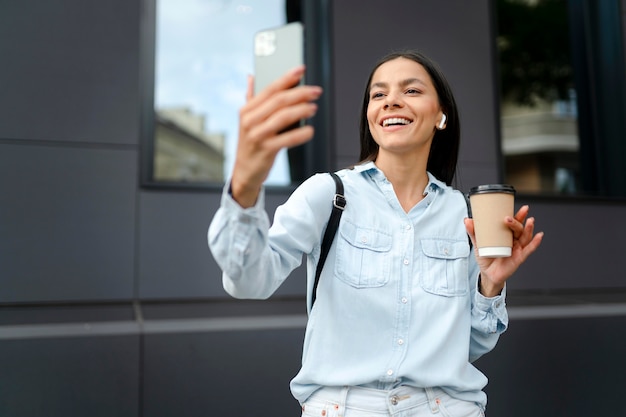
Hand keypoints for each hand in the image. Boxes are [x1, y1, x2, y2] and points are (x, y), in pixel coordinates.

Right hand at [230, 66, 322, 207]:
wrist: (245, 172)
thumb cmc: (251, 144)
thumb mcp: (247, 121)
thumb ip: (251, 98)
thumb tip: (251, 77)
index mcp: (246, 110)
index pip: (269, 89)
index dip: (287, 78)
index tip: (301, 70)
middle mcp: (250, 121)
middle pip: (279, 101)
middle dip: (300, 93)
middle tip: (315, 91)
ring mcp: (257, 136)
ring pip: (283, 117)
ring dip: (302, 110)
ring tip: (313, 108)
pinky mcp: (266, 150)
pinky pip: (287, 139)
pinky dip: (301, 134)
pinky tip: (310, 130)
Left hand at [464, 205, 543, 296]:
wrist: (487, 274)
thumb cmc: (486, 258)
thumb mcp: (478, 243)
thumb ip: (473, 232)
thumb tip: (467, 220)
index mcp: (506, 235)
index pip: (514, 223)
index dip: (518, 215)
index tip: (521, 208)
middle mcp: (514, 240)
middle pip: (519, 228)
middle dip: (519, 221)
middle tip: (514, 216)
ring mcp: (518, 248)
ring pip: (525, 237)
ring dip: (529, 228)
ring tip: (530, 221)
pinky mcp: (519, 258)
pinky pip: (529, 250)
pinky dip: (535, 243)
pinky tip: (539, 236)